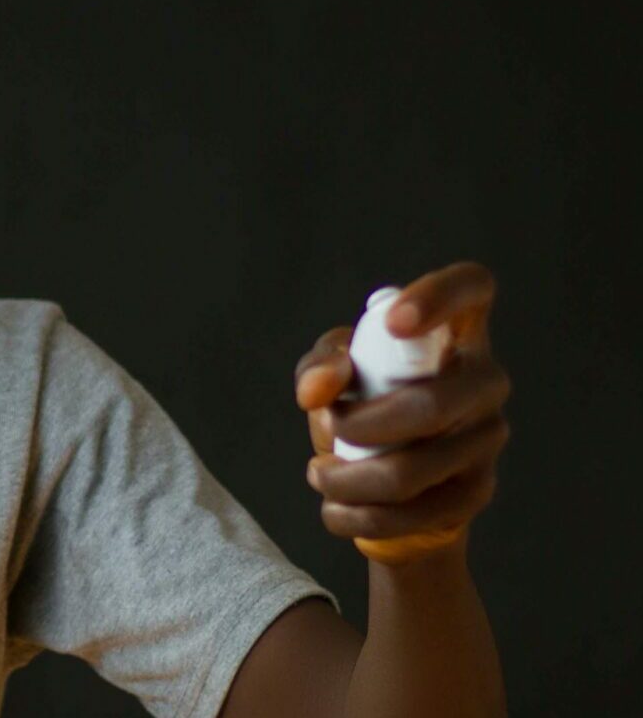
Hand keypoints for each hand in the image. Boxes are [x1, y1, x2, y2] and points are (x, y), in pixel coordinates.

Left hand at [293, 261, 511, 563]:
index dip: (439, 297)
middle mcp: (484, 380)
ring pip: (415, 469)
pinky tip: (337, 510)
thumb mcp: (335, 370)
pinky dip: (362, 517)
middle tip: (327, 426)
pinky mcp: (478, 490)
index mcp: (456, 330)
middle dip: (361, 426)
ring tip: (320, 474)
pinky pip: (417, 514)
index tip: (393, 324)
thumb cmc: (365, 400)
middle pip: (431, 405)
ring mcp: (488, 437)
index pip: (472, 287)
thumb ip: (321, 364)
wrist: (392, 478)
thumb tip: (317, 390)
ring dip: (348, 480)